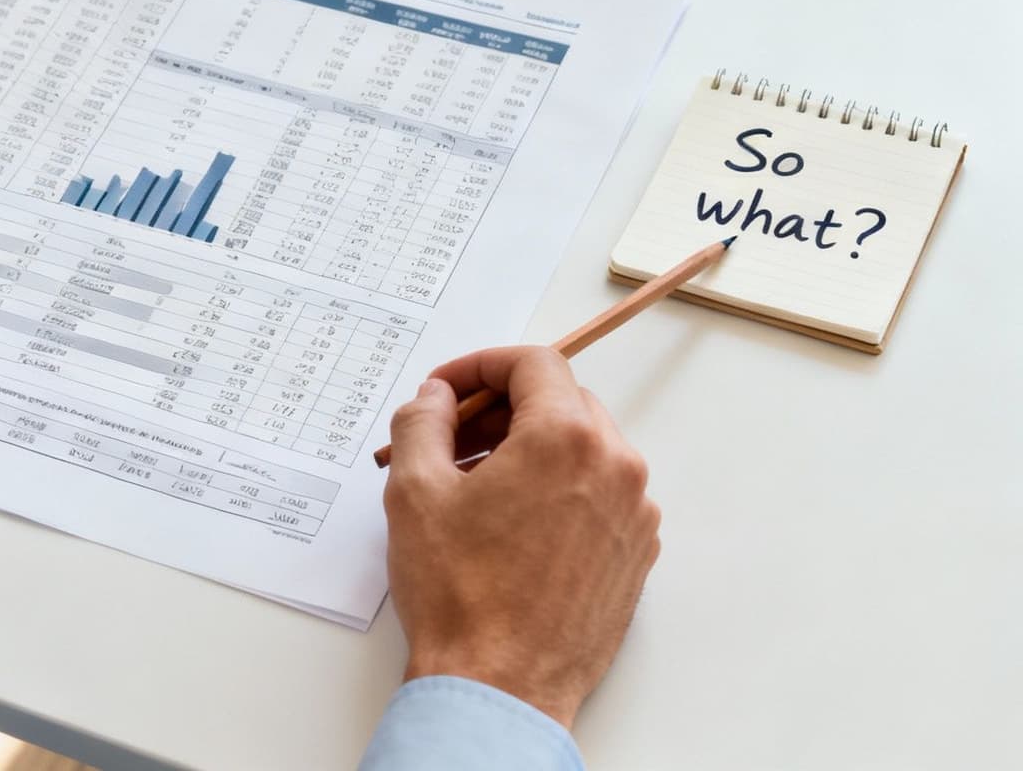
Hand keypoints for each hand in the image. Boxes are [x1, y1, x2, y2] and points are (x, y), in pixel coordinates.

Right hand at [383, 346, 659, 728]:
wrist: (501, 686)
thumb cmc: (462, 596)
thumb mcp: (415, 491)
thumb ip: (423, 422)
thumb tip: (435, 398)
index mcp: (566, 439)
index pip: (533, 364)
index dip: (479, 366)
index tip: (446, 391)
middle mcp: (615, 468)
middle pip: (560, 402)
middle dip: (500, 410)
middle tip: (448, 439)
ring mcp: (634, 515)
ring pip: (581, 449)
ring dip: (527, 450)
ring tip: (472, 487)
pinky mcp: (635, 555)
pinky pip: (598, 495)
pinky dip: (555, 490)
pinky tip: (508, 524)